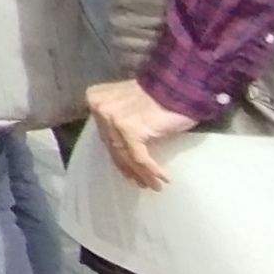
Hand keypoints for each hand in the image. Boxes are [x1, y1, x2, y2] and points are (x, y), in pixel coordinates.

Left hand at [85, 77, 195, 191]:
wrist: (178, 87)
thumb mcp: (127, 106)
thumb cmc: (157, 97)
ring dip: (142, 173)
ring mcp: (113, 118)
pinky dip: (152, 170)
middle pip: (114, 147)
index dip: (118, 157)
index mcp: (95, 99)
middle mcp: (99, 107)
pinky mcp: (130, 129)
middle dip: (129, 168)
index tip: (129, 172)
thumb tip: (118, 151)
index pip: (105, 136)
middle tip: (142, 182)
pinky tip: (164, 178)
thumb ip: (117, 120)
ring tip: (155, 185)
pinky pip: (140, 157)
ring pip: (126, 154)